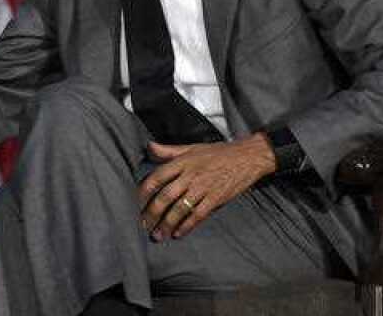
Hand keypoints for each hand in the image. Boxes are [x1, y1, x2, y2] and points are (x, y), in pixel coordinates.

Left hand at [137, 134, 275, 240]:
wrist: (248, 157)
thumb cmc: (217, 153)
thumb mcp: (191, 148)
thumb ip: (169, 151)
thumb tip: (148, 147)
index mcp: (182, 162)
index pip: (156, 177)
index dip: (143, 192)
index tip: (135, 204)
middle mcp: (190, 175)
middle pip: (165, 196)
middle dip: (152, 213)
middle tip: (143, 226)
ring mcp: (203, 187)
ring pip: (179, 208)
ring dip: (167, 224)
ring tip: (158, 235)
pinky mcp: (216, 198)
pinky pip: (198, 215)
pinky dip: (187, 226)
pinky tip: (178, 234)